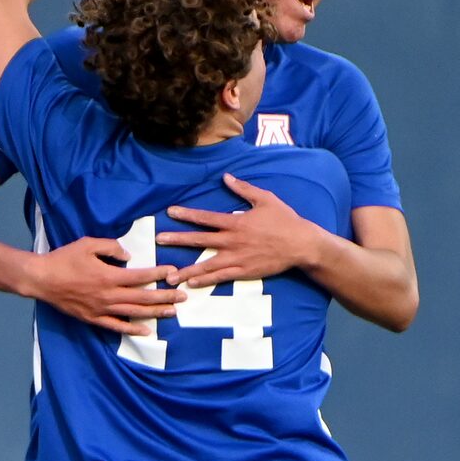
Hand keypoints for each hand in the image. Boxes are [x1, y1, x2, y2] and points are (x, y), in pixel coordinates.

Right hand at [25, 236, 183, 332]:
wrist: (42, 280)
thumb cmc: (64, 259)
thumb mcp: (88, 244)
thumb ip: (112, 247)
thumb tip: (129, 256)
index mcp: (109, 276)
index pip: (140, 276)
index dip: (159, 274)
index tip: (174, 273)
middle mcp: (108, 295)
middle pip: (142, 297)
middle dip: (165, 297)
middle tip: (183, 297)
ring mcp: (101, 310)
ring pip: (134, 314)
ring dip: (155, 313)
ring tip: (172, 312)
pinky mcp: (93, 319)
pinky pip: (116, 326)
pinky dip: (132, 329)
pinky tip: (146, 331)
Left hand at [155, 174, 317, 284]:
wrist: (301, 244)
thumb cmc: (284, 220)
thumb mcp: (265, 199)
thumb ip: (244, 189)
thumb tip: (226, 177)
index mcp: (235, 222)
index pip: (205, 218)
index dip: (187, 214)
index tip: (170, 212)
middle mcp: (232, 241)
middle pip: (199, 240)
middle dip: (177, 239)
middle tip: (158, 240)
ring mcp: (236, 258)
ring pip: (206, 264)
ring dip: (186, 270)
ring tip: (169, 276)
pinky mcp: (243, 271)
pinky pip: (220, 277)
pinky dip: (205, 280)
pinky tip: (191, 283)